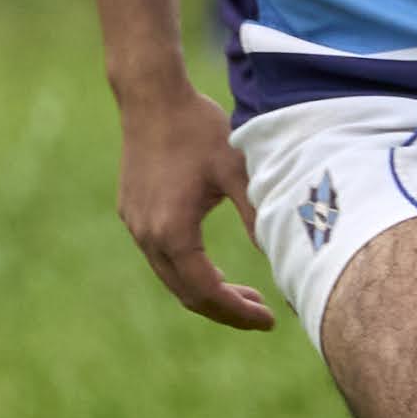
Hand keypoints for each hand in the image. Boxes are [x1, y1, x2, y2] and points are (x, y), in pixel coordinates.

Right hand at [114, 81, 273, 331]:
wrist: (150, 96)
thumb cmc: (198, 129)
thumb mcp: (238, 172)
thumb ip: (258, 216)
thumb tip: (285, 259)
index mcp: (172, 231)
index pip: (206, 292)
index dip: (238, 313)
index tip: (269, 320)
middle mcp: (147, 235)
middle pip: (186, 294)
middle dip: (225, 310)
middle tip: (262, 313)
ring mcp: (135, 225)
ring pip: (171, 279)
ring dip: (207, 291)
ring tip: (244, 294)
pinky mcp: (131, 213)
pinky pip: (161, 258)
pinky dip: (189, 272)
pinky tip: (212, 266)